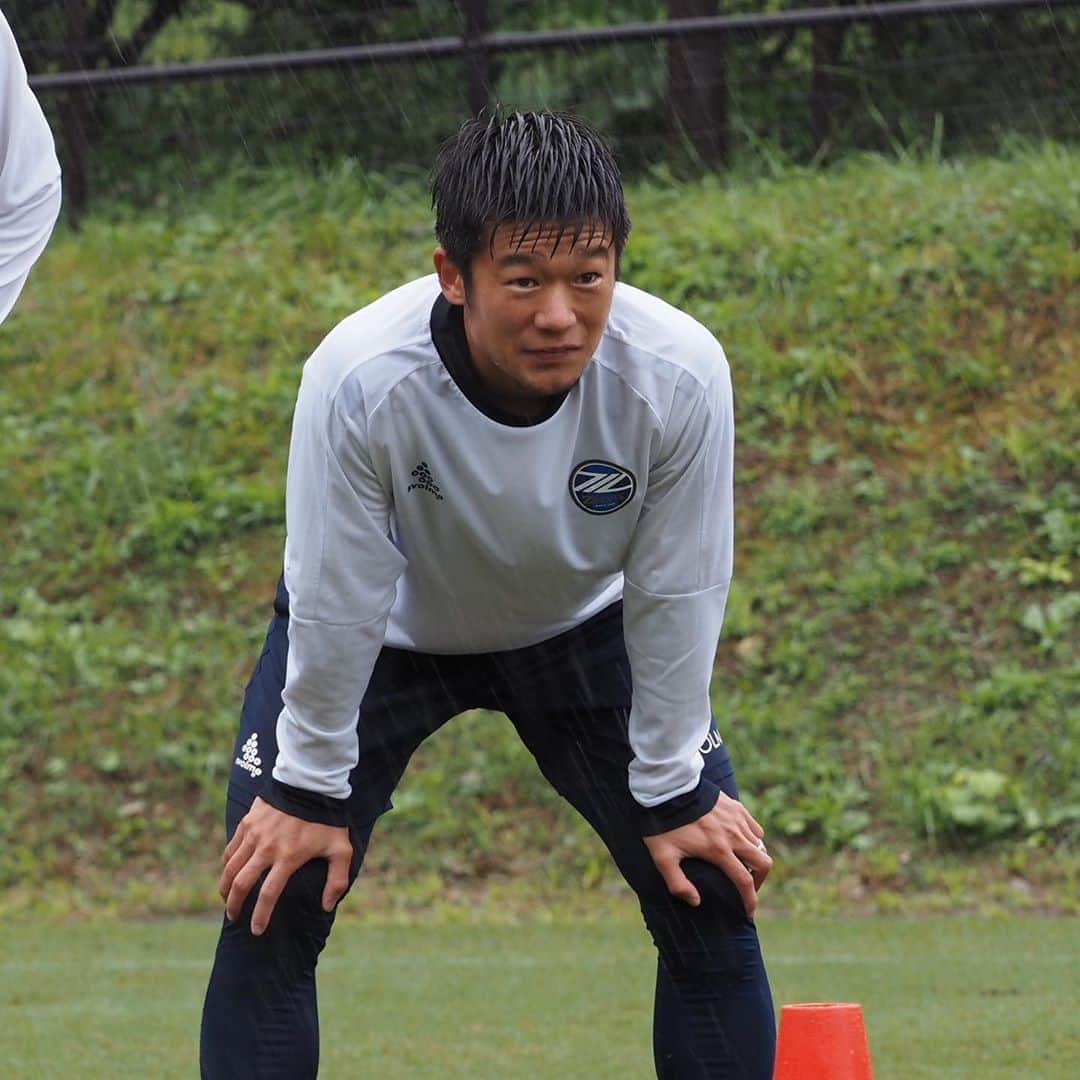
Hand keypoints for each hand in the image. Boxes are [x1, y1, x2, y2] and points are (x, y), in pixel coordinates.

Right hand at [219, 796, 352, 935]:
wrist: (311, 784)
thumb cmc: (328, 819)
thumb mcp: (341, 849)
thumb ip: (337, 880)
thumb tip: (327, 907)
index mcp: (288, 857)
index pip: (268, 895)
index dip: (260, 916)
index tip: (256, 930)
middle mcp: (266, 848)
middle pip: (240, 884)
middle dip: (233, 905)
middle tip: (234, 916)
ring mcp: (254, 835)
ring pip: (230, 867)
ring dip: (225, 887)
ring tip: (226, 898)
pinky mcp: (248, 823)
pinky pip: (230, 849)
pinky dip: (226, 864)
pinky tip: (228, 872)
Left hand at [642, 791, 770, 916]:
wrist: (668, 789)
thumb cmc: (664, 824)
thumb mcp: (663, 857)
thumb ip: (677, 883)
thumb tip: (695, 901)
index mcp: (719, 850)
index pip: (744, 882)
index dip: (750, 901)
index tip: (749, 912)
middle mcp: (734, 836)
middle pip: (763, 864)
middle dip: (759, 880)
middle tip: (748, 886)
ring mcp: (737, 820)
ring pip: (760, 845)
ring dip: (755, 858)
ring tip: (742, 865)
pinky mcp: (736, 807)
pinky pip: (755, 827)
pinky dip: (754, 838)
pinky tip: (742, 842)